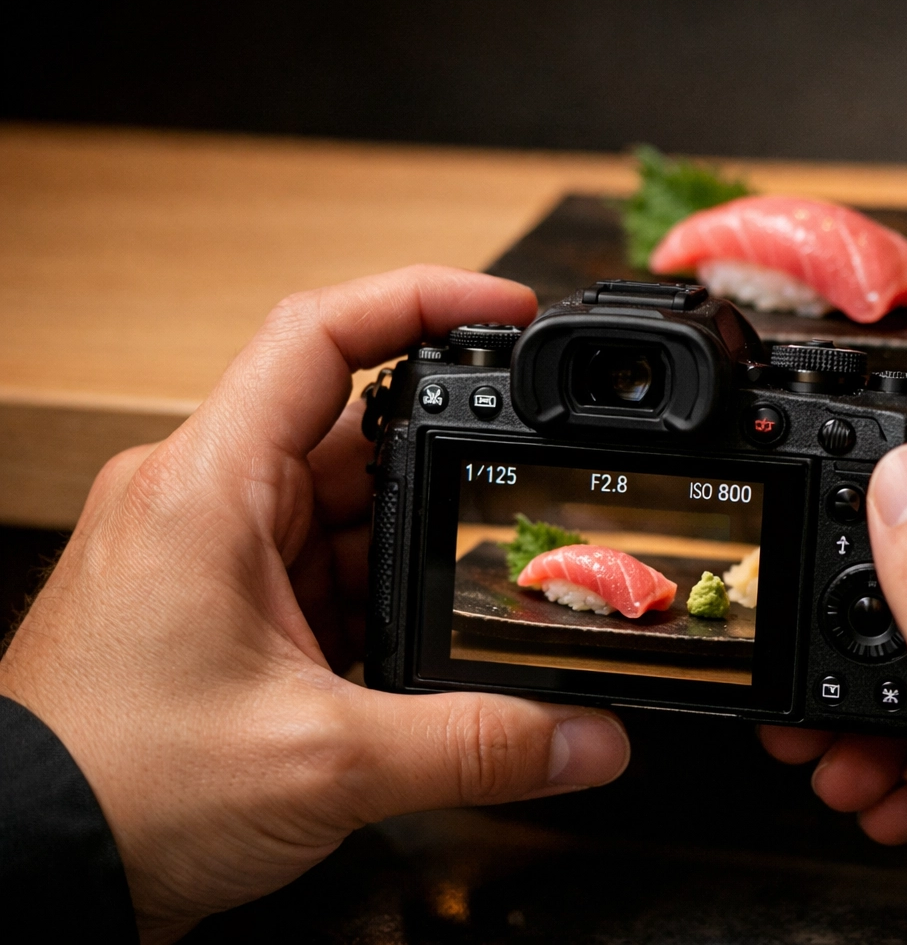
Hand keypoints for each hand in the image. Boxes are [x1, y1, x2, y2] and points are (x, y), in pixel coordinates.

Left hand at [0, 267, 630, 942]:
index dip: (424, 299)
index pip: (320, 334)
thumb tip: (587, 736)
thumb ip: (477, 744)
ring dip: (410, 552)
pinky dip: (378, 597)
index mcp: (207, 489)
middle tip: (523, 503)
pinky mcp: (218, 599)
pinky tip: (410, 646)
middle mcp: (203, 499)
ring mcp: (208, 549)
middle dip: (447, 469)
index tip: (509, 308)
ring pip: (344, 508)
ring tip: (465, 601)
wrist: (29, 872)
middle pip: (355, 431)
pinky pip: (323, 565)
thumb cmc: (111, 791)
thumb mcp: (325, 763)